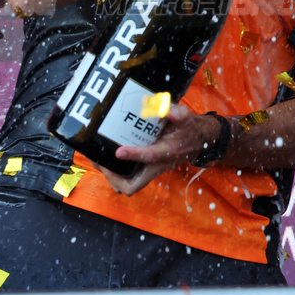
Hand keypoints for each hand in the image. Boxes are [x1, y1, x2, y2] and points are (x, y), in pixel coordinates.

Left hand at [99, 104, 217, 195]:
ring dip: (111, 176)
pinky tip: (106, 156)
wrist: (196, 141)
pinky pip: (126, 177)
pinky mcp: (144, 169)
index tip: (119, 151)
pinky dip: (114, 171)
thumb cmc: (188, 129)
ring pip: (126, 184)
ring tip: (97, 160)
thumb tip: (167, 109)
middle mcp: (156, 167)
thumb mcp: (186, 118)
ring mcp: (148, 170)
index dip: (134, 155)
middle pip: (132, 185)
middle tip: (100, 161)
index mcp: (167, 153)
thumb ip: (178, 113)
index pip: (150, 157)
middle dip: (113, 177)